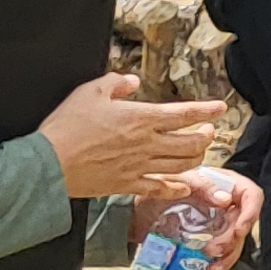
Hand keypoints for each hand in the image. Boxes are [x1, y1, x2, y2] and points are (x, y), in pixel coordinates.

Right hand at [40, 73, 224, 199]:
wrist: (49, 164)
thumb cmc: (67, 127)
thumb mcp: (89, 93)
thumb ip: (115, 84)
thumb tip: (131, 81)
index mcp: (141, 118)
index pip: (185, 114)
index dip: (207, 111)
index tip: (221, 108)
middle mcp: (147, 144)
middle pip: (191, 143)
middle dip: (206, 136)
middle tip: (208, 130)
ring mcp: (139, 167)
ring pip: (182, 166)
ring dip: (196, 158)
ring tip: (199, 152)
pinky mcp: (128, 186)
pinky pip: (160, 189)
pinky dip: (176, 188)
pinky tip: (183, 187)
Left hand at [143, 167, 264, 269]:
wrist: (136, 211)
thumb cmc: (156, 189)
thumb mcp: (177, 180)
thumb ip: (201, 184)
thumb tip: (225, 199)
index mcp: (223, 184)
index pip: (251, 196)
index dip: (251, 213)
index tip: (239, 231)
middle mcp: (225, 204)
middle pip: (243, 225)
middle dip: (232, 242)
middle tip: (213, 251)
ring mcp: (218, 223)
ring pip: (235, 243)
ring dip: (227, 259)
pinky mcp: (209, 240)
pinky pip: (222, 254)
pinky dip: (218, 266)